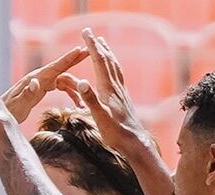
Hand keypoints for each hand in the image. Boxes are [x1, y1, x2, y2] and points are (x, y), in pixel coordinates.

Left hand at [1, 45, 88, 123]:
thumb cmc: (9, 111)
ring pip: (64, 80)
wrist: (0, 115)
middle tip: (91, 52)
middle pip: (61, 67)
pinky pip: (61, 87)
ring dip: (76, 89)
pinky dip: (71, 94)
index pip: (54, 67)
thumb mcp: (18, 105)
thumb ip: (27, 93)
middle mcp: (39, 78)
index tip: (80, 50)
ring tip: (84, 103)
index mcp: (34, 79)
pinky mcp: (43, 88)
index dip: (67, 59)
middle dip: (76, 60)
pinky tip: (77, 105)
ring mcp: (41, 82)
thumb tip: (36, 82)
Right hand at [54, 29, 150, 153]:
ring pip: (114, 66)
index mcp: (108, 88)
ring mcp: (121, 91)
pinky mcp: (123, 98)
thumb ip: (90, 99)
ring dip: (107, 53)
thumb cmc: (115, 132)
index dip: (92, 46)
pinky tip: (112, 70)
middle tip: (90, 34)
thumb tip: (81, 81)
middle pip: (107, 60)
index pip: (99, 61)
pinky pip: (118, 76)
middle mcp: (116, 86)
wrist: (133, 142)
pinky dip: (113, 66)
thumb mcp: (99, 117)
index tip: (86, 32)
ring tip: (102, 45)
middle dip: (98, 45)